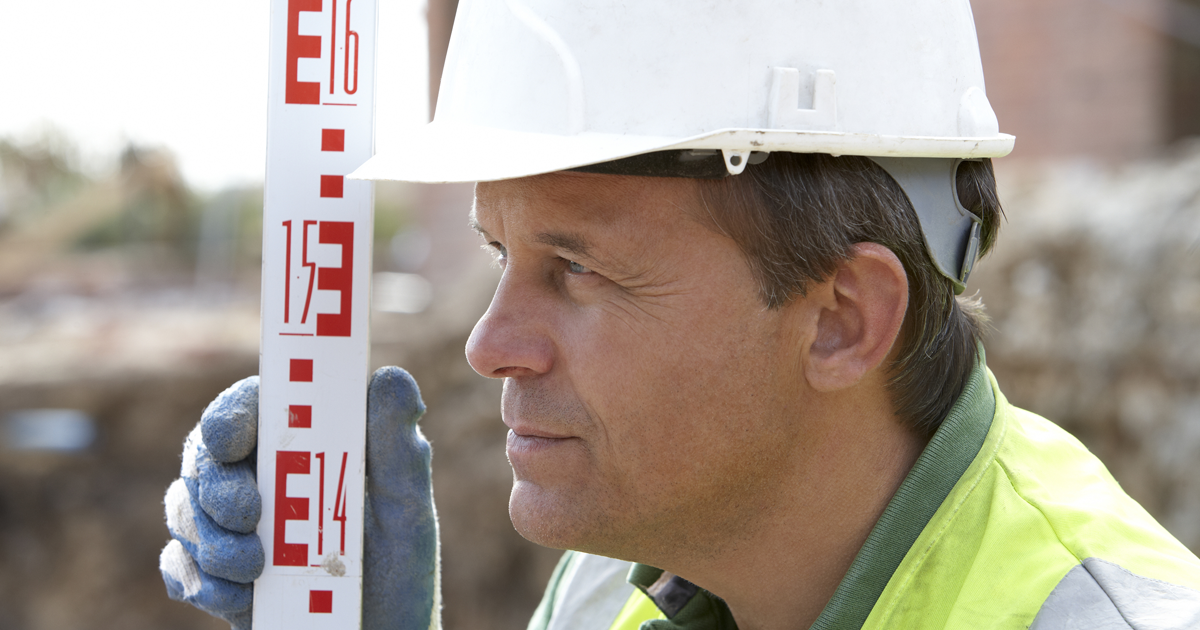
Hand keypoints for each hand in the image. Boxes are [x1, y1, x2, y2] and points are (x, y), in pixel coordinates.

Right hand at [159, 367, 440, 629]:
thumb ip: (397, 445)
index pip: (252, 406)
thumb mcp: (407, 506)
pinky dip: (199, 581)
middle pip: (205, 457)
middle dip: (215, 486)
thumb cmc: (397, 567)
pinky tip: (238, 598)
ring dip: (211, 539)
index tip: (233, 440)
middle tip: (246, 516)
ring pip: (184, 509)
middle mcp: (261, 478)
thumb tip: (392, 379)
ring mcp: (232, 528)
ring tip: (255, 571)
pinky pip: (177, 567)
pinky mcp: (213, 576)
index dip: (230, 414)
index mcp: (304, 446)